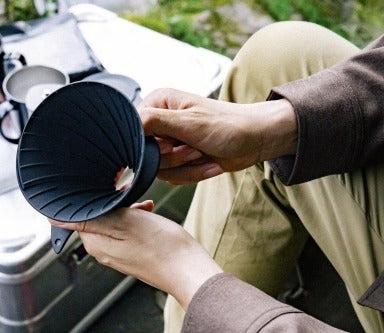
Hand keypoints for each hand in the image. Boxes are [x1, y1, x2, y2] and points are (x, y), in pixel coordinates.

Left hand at [49, 201, 222, 308]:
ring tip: (144, 207)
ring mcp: (119, 254)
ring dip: (127, 209)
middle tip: (131, 197)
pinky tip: (149, 214)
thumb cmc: (160, 246)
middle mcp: (103, 251)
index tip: (107, 191)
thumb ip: (89, 219)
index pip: (78, 214)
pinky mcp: (134, 254)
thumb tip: (55, 218)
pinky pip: (128, 230)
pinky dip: (136, 218)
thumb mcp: (123, 222)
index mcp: (95, 243)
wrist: (188, 269)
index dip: (93, 199)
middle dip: (112, 202)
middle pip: (97, 216)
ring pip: (114, 220)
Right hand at [137, 88, 296, 184]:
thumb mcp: (190, 123)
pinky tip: (210, 164)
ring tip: (203, 154)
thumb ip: (155, 122)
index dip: (149, 145)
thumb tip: (127, 124)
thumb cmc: (228, 125)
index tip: (170, 145)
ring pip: (159, 169)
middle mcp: (159, 122)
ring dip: (185, 167)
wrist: (256, 140)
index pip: (132, 130)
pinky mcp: (178, 159)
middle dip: (173, 158)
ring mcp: (168, 142)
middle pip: (145, 154)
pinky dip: (193, 174)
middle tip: (194, 149)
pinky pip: (174, 176)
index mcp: (156, 104)